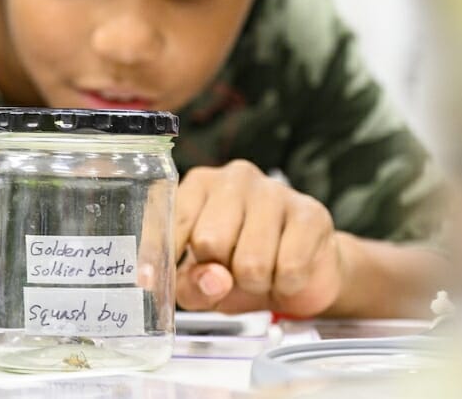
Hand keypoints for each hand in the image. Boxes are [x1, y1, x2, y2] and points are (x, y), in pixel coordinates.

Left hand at [174, 160, 344, 316]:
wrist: (302, 273)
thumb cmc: (239, 268)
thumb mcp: (201, 282)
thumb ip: (191, 284)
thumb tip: (212, 278)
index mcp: (199, 184)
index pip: (171, 219)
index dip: (161, 255)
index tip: (151, 279)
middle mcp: (234, 177)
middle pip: (210, 240)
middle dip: (220, 270)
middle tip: (231, 268)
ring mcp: (275, 191)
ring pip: (251, 261)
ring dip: (255, 283)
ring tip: (260, 271)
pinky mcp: (311, 213)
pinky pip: (289, 268)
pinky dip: (285, 284)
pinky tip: (286, 271)